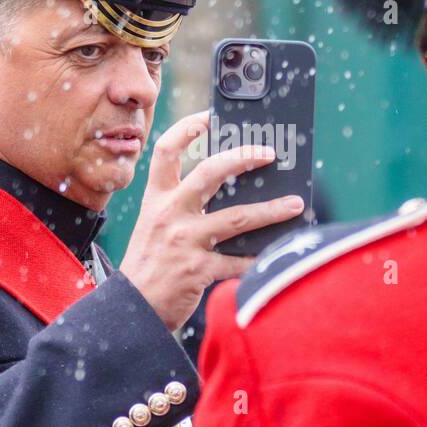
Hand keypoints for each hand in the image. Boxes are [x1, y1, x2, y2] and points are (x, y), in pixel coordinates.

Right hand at [120, 110, 305, 330]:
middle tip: (269, 153)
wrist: (132, 309)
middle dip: (243, 158)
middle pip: (209, 173)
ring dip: (271, 210)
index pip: (166, 152)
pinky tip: (276, 255)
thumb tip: (231, 191)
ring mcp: (184, 241)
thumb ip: (183, 207)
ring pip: (236, 217)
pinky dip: (259, 259)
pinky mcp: (198, 270)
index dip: (187, 129)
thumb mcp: (155, 226)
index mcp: (157, 199)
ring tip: (295, 204)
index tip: (209, 117)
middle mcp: (170, 214)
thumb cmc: (149, 264)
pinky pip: (238, 262)